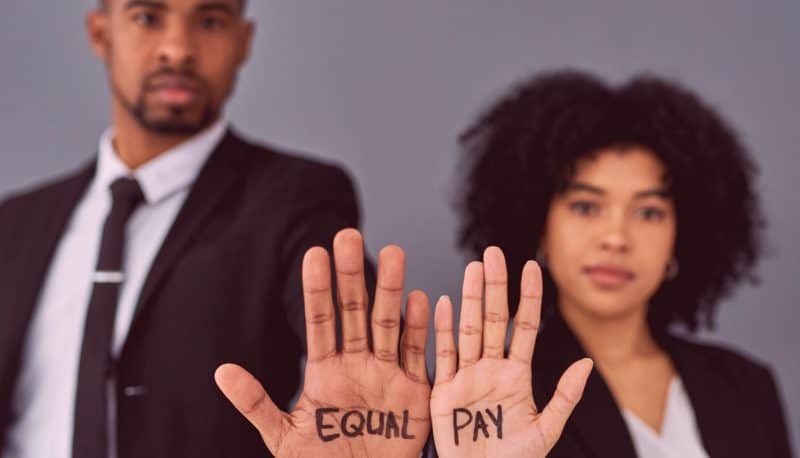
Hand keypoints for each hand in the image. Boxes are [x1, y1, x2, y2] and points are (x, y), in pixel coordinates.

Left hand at [215, 229, 430, 457]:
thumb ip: (255, 403)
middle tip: (349, 236)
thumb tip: (221, 370)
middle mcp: (356, 365)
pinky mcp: (413, 392)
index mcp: (325, 373)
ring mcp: (385, 374)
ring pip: (387, 324)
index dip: (316, 290)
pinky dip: (418, 329)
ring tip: (394, 253)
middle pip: (355, 312)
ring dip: (391, 290)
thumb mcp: (283, 438)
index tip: (314, 254)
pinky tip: (420, 298)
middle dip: (352, 276)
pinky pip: (416, 355)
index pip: (319, 322)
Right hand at [430, 247, 591, 457]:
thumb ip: (564, 396)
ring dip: (469, 299)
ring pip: (469, 329)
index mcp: (517, 375)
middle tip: (493, 253)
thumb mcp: (546, 430)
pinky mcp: (445, 391)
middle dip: (495, 286)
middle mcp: (491, 369)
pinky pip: (443, 355)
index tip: (532, 266)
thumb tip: (587, 363)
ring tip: (472, 269)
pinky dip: (442, 330)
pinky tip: (441, 303)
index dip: (528, 296)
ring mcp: (467, 376)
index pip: (524, 326)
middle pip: (493, 320)